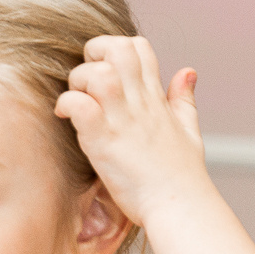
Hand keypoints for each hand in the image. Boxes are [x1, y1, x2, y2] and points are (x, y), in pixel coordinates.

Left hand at [53, 36, 201, 226]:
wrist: (179, 206)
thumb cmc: (181, 175)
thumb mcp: (189, 129)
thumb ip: (184, 99)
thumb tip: (188, 71)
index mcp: (156, 98)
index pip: (139, 47)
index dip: (115, 48)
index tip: (102, 69)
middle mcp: (140, 102)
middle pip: (118, 49)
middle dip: (93, 55)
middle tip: (83, 80)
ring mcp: (122, 119)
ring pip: (97, 73)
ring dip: (78, 80)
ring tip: (75, 101)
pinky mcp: (104, 140)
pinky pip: (80, 105)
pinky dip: (66, 104)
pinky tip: (64, 117)